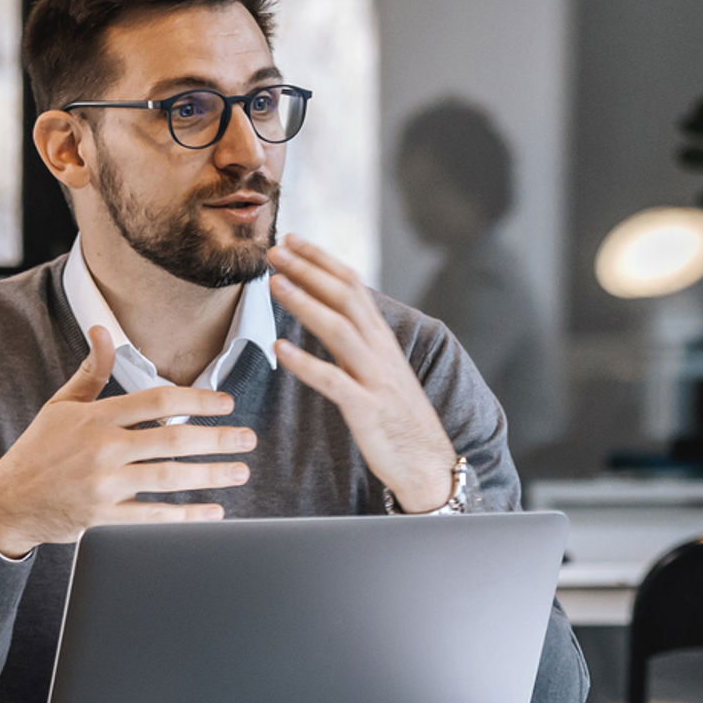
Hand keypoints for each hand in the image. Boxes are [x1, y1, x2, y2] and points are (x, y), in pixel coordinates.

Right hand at [0, 326, 251, 558]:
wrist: (8, 502)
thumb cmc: (39, 450)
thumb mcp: (61, 404)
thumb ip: (90, 370)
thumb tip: (103, 330)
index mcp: (97, 417)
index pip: (158, 400)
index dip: (199, 399)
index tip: (226, 403)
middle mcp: (103, 449)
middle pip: (174, 438)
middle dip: (218, 438)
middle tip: (248, 438)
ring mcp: (105, 485)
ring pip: (171, 478)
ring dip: (212, 474)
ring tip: (240, 471)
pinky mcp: (104, 518)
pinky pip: (155, 517)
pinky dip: (188, 517)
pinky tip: (214, 512)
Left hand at [266, 235, 462, 509]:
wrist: (428, 462)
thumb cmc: (396, 416)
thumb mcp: (378, 368)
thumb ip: (355, 339)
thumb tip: (326, 310)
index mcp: (380, 338)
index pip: (352, 285)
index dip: (321, 260)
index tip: (292, 240)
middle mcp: (380, 350)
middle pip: (345, 297)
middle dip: (309, 270)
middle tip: (275, 249)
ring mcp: (375, 378)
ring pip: (339, 330)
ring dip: (305, 304)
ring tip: (274, 284)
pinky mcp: (367, 409)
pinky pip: (334, 382)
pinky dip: (306, 363)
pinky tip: (280, 349)